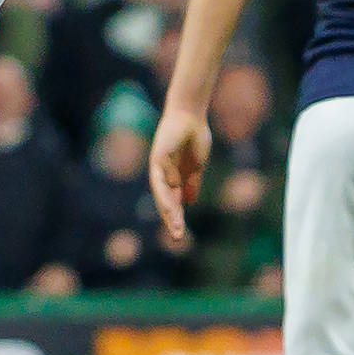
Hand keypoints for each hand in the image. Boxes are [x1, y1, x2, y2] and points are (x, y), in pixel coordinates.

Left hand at [149, 104, 211, 248]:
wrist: (192, 115)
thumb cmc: (195, 136)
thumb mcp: (196, 166)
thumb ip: (192, 183)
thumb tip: (190, 202)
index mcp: (173, 177)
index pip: (173, 202)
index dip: (176, 218)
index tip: (181, 236)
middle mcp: (163, 174)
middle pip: (165, 202)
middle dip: (172, 220)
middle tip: (178, 238)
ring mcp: (159, 167)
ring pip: (161, 195)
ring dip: (169, 211)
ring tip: (176, 227)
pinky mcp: (157, 158)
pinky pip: (160, 180)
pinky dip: (166, 192)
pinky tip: (174, 204)